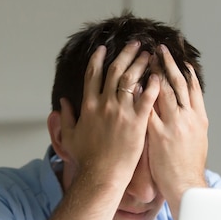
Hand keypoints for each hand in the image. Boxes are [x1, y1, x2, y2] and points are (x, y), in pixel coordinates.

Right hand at [58, 42, 160, 184]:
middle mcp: (105, 104)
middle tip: (135, 44)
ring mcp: (121, 112)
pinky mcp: (137, 122)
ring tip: (149, 54)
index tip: (104, 49)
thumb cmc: (86, 160)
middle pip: (116, 71)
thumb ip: (66, 117)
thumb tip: (62, 102)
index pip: (93, 74)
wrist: (101, 175)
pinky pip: (147, 98)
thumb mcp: (70, 136)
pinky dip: (153, 85)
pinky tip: (158, 76)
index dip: (98, 59)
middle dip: (126, 54)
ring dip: (140, 64)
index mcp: (88, 105)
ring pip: (132, 79)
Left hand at [147, 45, 208, 216]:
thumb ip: (192, 122)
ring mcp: (173, 124)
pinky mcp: (157, 133)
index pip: (193, 88)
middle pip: (178, 84)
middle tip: (160, 50)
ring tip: (146, 59)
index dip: (186, 71)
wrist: (186, 185)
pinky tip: (134, 83)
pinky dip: (141, 95)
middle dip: (169, 65)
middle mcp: (188, 117)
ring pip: (163, 91)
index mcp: (199, 118)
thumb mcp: (199, 141)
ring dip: (154, 73)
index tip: (180, 58)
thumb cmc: (190, 168)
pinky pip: (147, 109)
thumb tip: (188, 110)